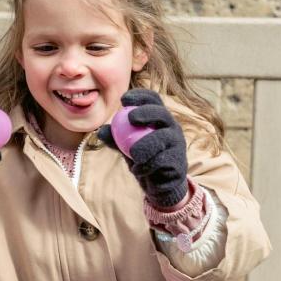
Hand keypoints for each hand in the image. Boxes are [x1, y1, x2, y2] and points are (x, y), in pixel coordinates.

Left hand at [98, 89, 188, 207]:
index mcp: (159, 120)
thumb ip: (115, 139)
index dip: (140, 96)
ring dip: (145, 145)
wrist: (158, 185)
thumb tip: (100, 131)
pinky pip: (163, 160)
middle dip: (147, 112)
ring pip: (163, 138)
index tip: (123, 99)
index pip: (153, 100)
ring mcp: (178, 144)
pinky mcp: (179, 162)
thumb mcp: (125, 147)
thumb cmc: (141, 159)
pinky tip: (137, 170)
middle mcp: (172, 128)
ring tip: (133, 154)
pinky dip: (147, 165)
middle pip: (162, 113)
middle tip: (131, 117)